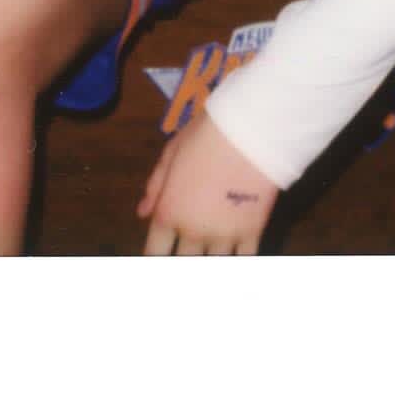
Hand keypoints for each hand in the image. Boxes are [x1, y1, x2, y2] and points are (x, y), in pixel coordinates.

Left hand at [138, 110, 278, 255]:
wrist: (250, 129)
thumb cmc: (206, 134)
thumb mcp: (172, 153)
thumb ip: (156, 186)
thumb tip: (143, 213)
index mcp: (169, 212)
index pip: (154, 254)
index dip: (156, 260)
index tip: (163, 257)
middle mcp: (193, 231)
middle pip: (183, 264)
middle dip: (184, 261)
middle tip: (189, 255)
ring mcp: (223, 235)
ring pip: (213, 265)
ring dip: (211, 262)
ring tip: (212, 257)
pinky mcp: (252, 232)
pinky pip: (244, 260)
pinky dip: (239, 261)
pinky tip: (236, 257)